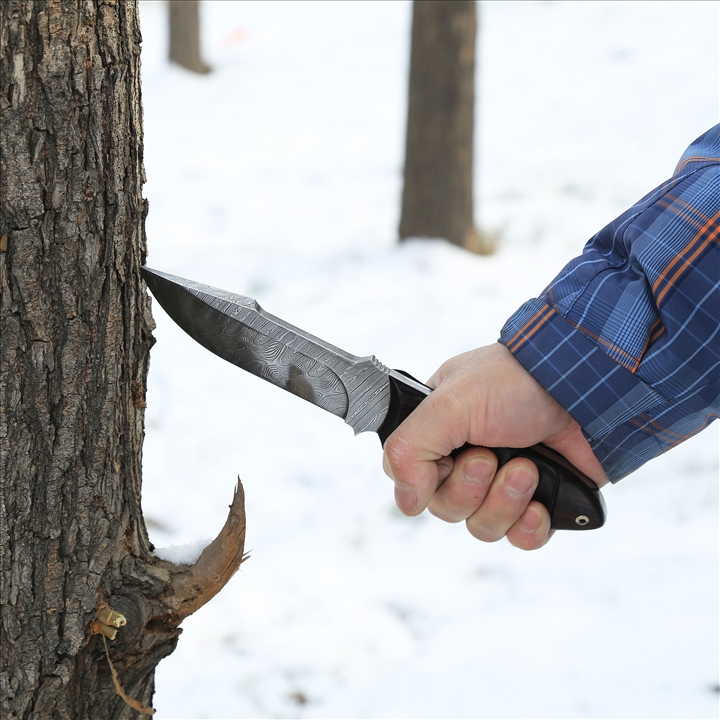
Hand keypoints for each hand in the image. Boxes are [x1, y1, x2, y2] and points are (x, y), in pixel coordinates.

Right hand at [382, 343, 608, 549]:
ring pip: (481, 526)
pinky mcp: (541, 501)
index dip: (428, 480)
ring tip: (527, 469)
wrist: (586, 390)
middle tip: (492, 456)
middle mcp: (469, 457)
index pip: (411, 477)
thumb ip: (408, 449)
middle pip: (446, 508)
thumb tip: (406, 502)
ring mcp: (505, 480)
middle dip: (471, 488)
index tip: (452, 459)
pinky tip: (539, 506)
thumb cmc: (517, 383)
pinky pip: (520, 539)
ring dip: (504, 502)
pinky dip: (528, 527)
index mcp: (441, 430)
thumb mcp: (447, 404)